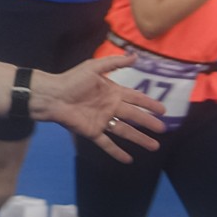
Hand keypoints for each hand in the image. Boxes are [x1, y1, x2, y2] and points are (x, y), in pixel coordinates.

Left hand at [35, 55, 166, 162]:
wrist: (52, 95)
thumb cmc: (71, 80)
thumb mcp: (93, 67)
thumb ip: (114, 63)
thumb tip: (135, 56)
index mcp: (112, 92)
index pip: (135, 99)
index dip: (149, 103)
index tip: (163, 110)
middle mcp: (110, 107)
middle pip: (134, 116)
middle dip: (148, 122)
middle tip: (164, 129)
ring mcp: (102, 121)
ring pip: (125, 131)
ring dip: (139, 139)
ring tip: (154, 146)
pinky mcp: (92, 132)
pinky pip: (107, 144)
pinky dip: (117, 152)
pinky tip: (129, 160)